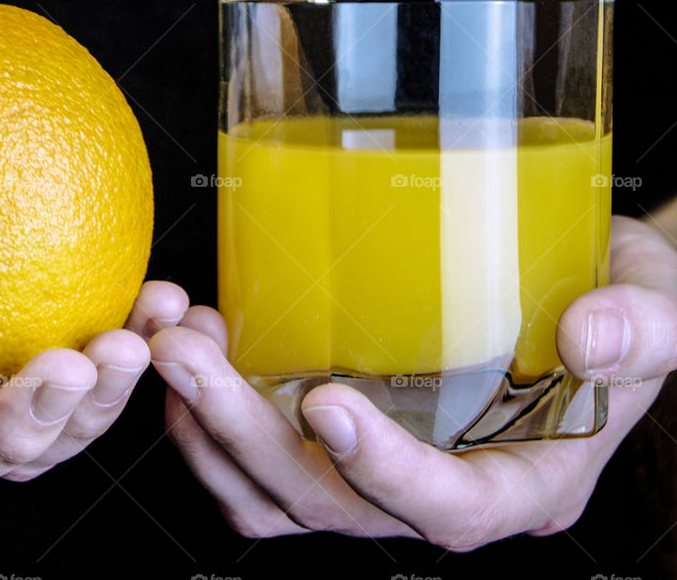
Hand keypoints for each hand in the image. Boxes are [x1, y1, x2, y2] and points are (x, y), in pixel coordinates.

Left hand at [150, 215, 673, 548]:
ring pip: (274, 496)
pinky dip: (209, 426)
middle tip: (185, 350)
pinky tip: (197, 351)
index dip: (386, 470)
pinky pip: (256, 471)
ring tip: (171, 341)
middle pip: (329, 503)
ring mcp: (378, 475)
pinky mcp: (338, 445)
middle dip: (246, 432)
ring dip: (208, 428)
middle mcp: (437, 490)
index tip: (326, 400)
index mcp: (520, 481)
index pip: (449, 507)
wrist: (585, 292)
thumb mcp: (661, 303)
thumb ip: (641, 326)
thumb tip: (590, 337)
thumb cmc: (626, 303)